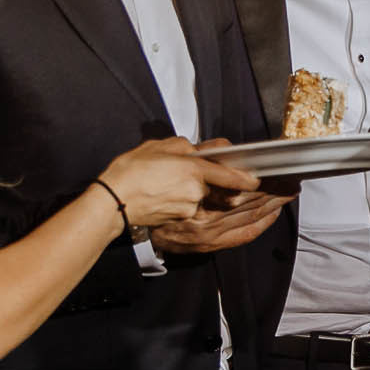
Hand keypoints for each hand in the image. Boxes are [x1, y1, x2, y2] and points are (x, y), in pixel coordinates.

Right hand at [96, 137, 258, 228]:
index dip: (245, 178)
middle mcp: (195, 193)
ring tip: (176, 186)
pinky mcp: (180, 223)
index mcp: (192, 170)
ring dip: (203, 196)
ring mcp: (189, 210)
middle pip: (218, 189)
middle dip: (220, 185)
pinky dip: (191, 206)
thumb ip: (185, 147)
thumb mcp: (158, 146)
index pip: (228, 175)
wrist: (112, 201)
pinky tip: (173, 198)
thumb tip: (198, 150)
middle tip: (204, 178)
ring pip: (206, 201)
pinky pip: (195, 213)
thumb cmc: (131, 171)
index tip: (256, 180)